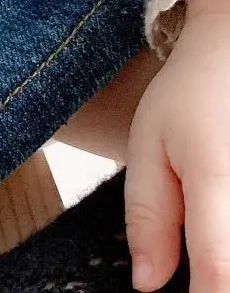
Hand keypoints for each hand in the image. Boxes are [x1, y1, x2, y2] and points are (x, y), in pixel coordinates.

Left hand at [126, 0, 229, 291]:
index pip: (220, 274)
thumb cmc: (191, 95)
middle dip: (219, 276)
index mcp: (219, 177)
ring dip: (227, 258)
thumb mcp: (150, 143)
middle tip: (199, 259)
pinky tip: (220, 232)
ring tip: (209, 237)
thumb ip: (148, 215)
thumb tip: (147, 286)